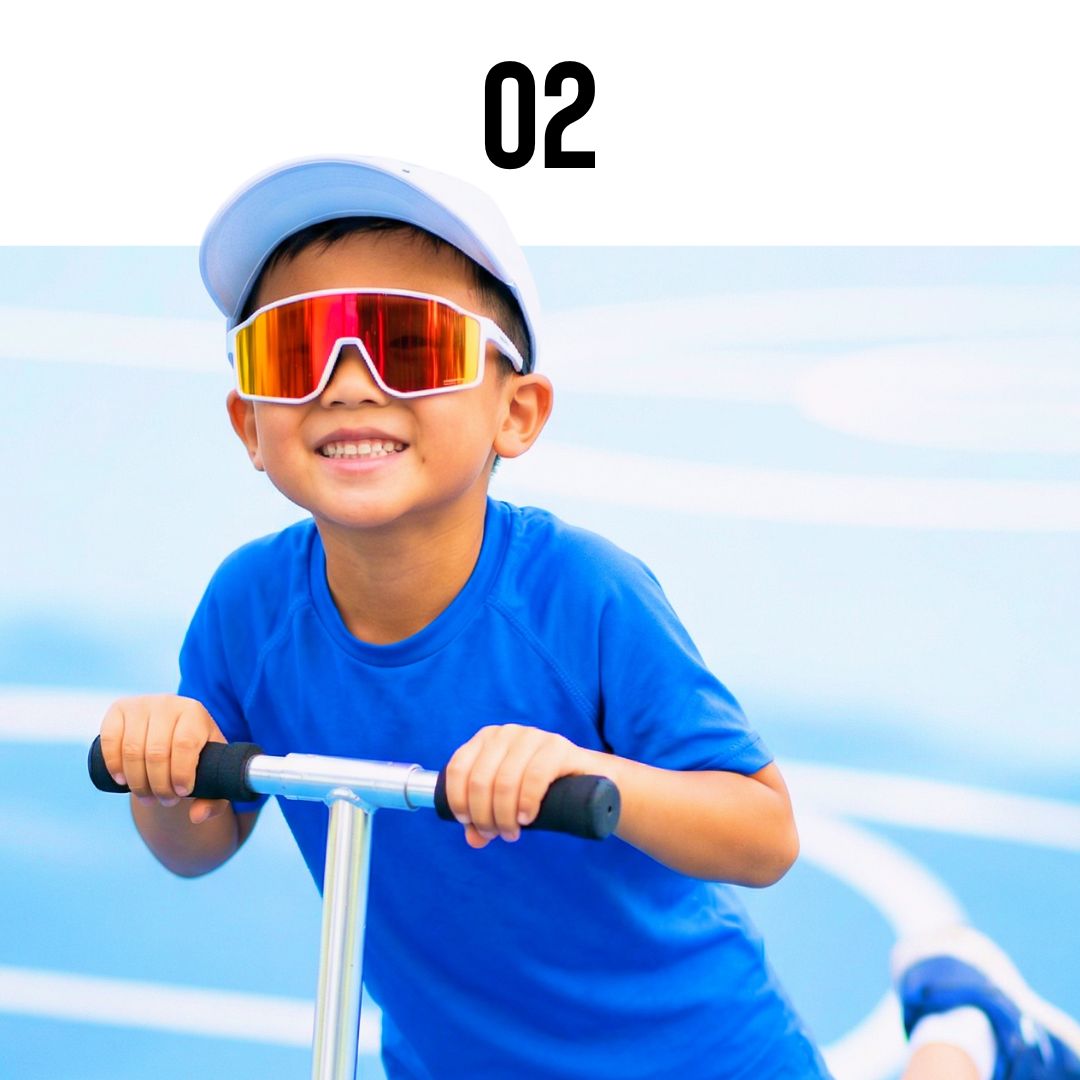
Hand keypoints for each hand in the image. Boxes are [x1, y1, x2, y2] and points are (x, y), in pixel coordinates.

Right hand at [98, 694, 227, 825]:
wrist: (170, 732)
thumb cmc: (195, 755)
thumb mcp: (211, 773)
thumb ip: (214, 800)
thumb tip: (197, 816)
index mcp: (194, 712)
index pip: (184, 744)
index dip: (181, 773)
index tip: (182, 793)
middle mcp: (168, 703)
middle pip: (156, 752)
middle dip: (158, 785)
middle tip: (164, 801)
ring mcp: (140, 704)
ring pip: (132, 750)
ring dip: (137, 782)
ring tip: (146, 797)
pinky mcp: (118, 710)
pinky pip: (110, 740)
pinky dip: (114, 765)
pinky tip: (122, 780)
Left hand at [443, 725, 592, 847]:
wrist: (588, 779)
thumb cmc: (539, 790)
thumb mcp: (507, 803)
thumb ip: (486, 819)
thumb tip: (473, 840)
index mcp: (486, 739)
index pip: (459, 768)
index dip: (458, 800)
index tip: (469, 823)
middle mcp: (506, 733)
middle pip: (480, 780)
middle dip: (484, 816)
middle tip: (496, 834)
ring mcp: (533, 737)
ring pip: (505, 781)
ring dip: (503, 816)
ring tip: (512, 833)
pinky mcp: (558, 747)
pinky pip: (534, 776)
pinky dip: (526, 802)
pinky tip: (526, 818)